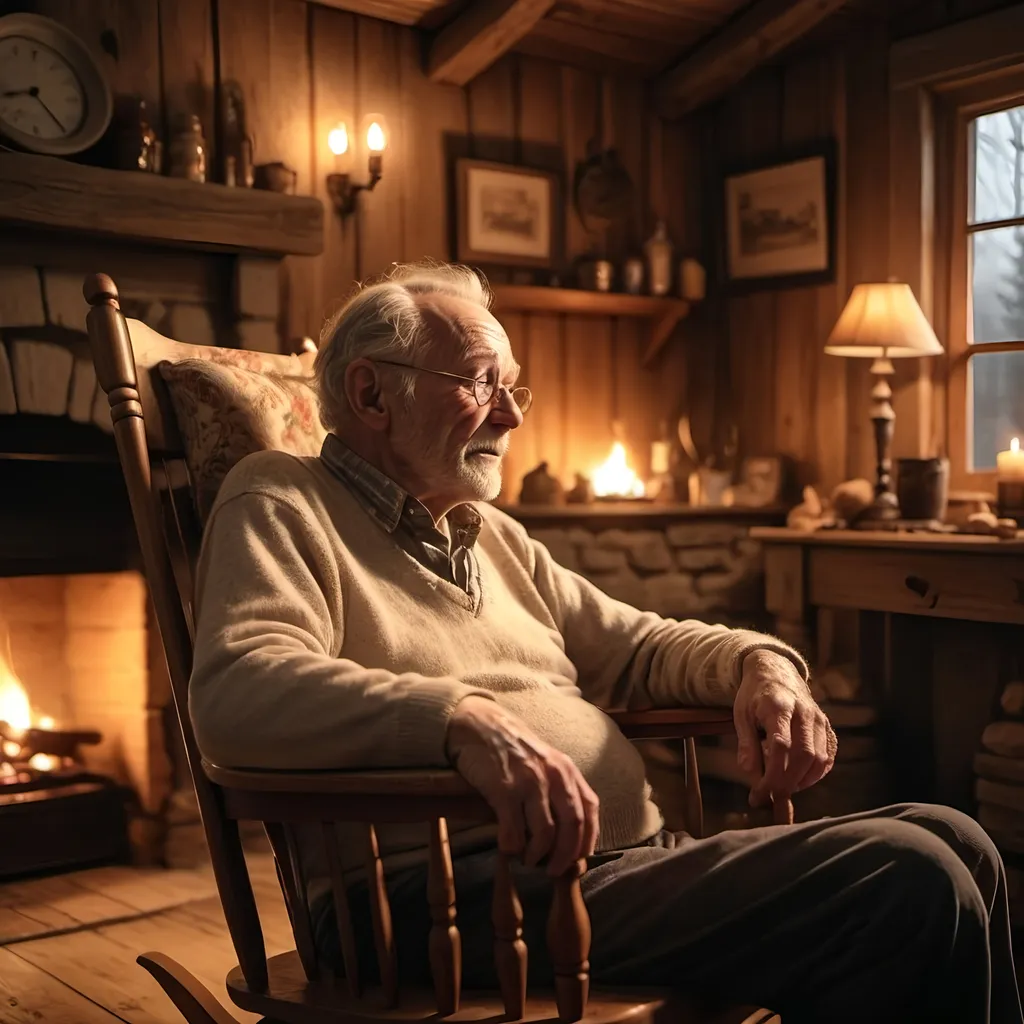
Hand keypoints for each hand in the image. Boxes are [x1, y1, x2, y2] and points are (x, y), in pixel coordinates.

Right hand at [446, 695, 599, 875]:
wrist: (477, 724)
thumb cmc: (511, 746)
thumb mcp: (544, 759)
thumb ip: (558, 786)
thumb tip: (566, 831)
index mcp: (566, 768)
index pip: (589, 810)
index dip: (586, 840)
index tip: (577, 859)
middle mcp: (552, 774)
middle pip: (572, 826)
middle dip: (564, 857)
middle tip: (552, 871)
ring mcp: (529, 782)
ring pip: (545, 834)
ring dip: (537, 855)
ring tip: (528, 860)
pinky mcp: (504, 790)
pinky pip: (514, 832)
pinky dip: (512, 848)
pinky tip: (507, 848)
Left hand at [733, 650, 836, 813]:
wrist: (775, 670)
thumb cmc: (754, 695)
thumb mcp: (741, 714)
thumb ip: (746, 743)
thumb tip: (750, 774)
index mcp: (778, 706)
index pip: (781, 746)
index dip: (772, 775)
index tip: (759, 793)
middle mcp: (804, 712)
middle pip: (803, 756)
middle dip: (787, 783)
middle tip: (769, 797)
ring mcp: (818, 718)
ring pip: (820, 759)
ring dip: (802, 781)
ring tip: (782, 789)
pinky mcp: (826, 725)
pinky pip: (829, 756)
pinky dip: (816, 774)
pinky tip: (799, 779)